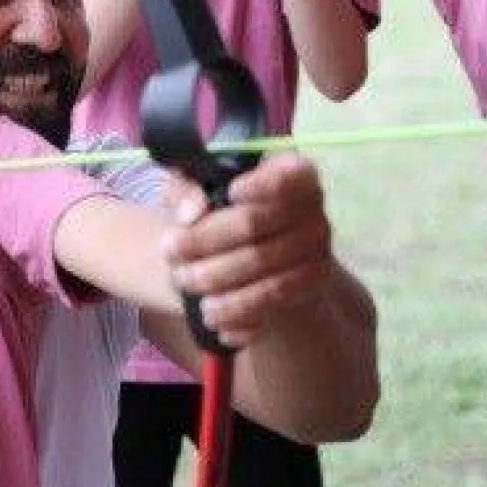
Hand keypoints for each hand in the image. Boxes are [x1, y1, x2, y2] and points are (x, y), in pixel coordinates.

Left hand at [160, 153, 332, 346]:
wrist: (253, 254)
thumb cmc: (222, 209)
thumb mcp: (198, 187)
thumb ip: (187, 187)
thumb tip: (191, 213)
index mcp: (293, 173)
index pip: (286, 175)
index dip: (260, 184)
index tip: (230, 192)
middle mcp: (312, 210)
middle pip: (252, 224)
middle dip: (203, 240)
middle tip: (169, 251)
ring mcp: (316, 249)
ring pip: (258, 266)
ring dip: (214, 279)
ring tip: (183, 282)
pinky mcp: (310, 286)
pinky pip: (271, 302)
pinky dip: (237, 311)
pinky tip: (211, 314)